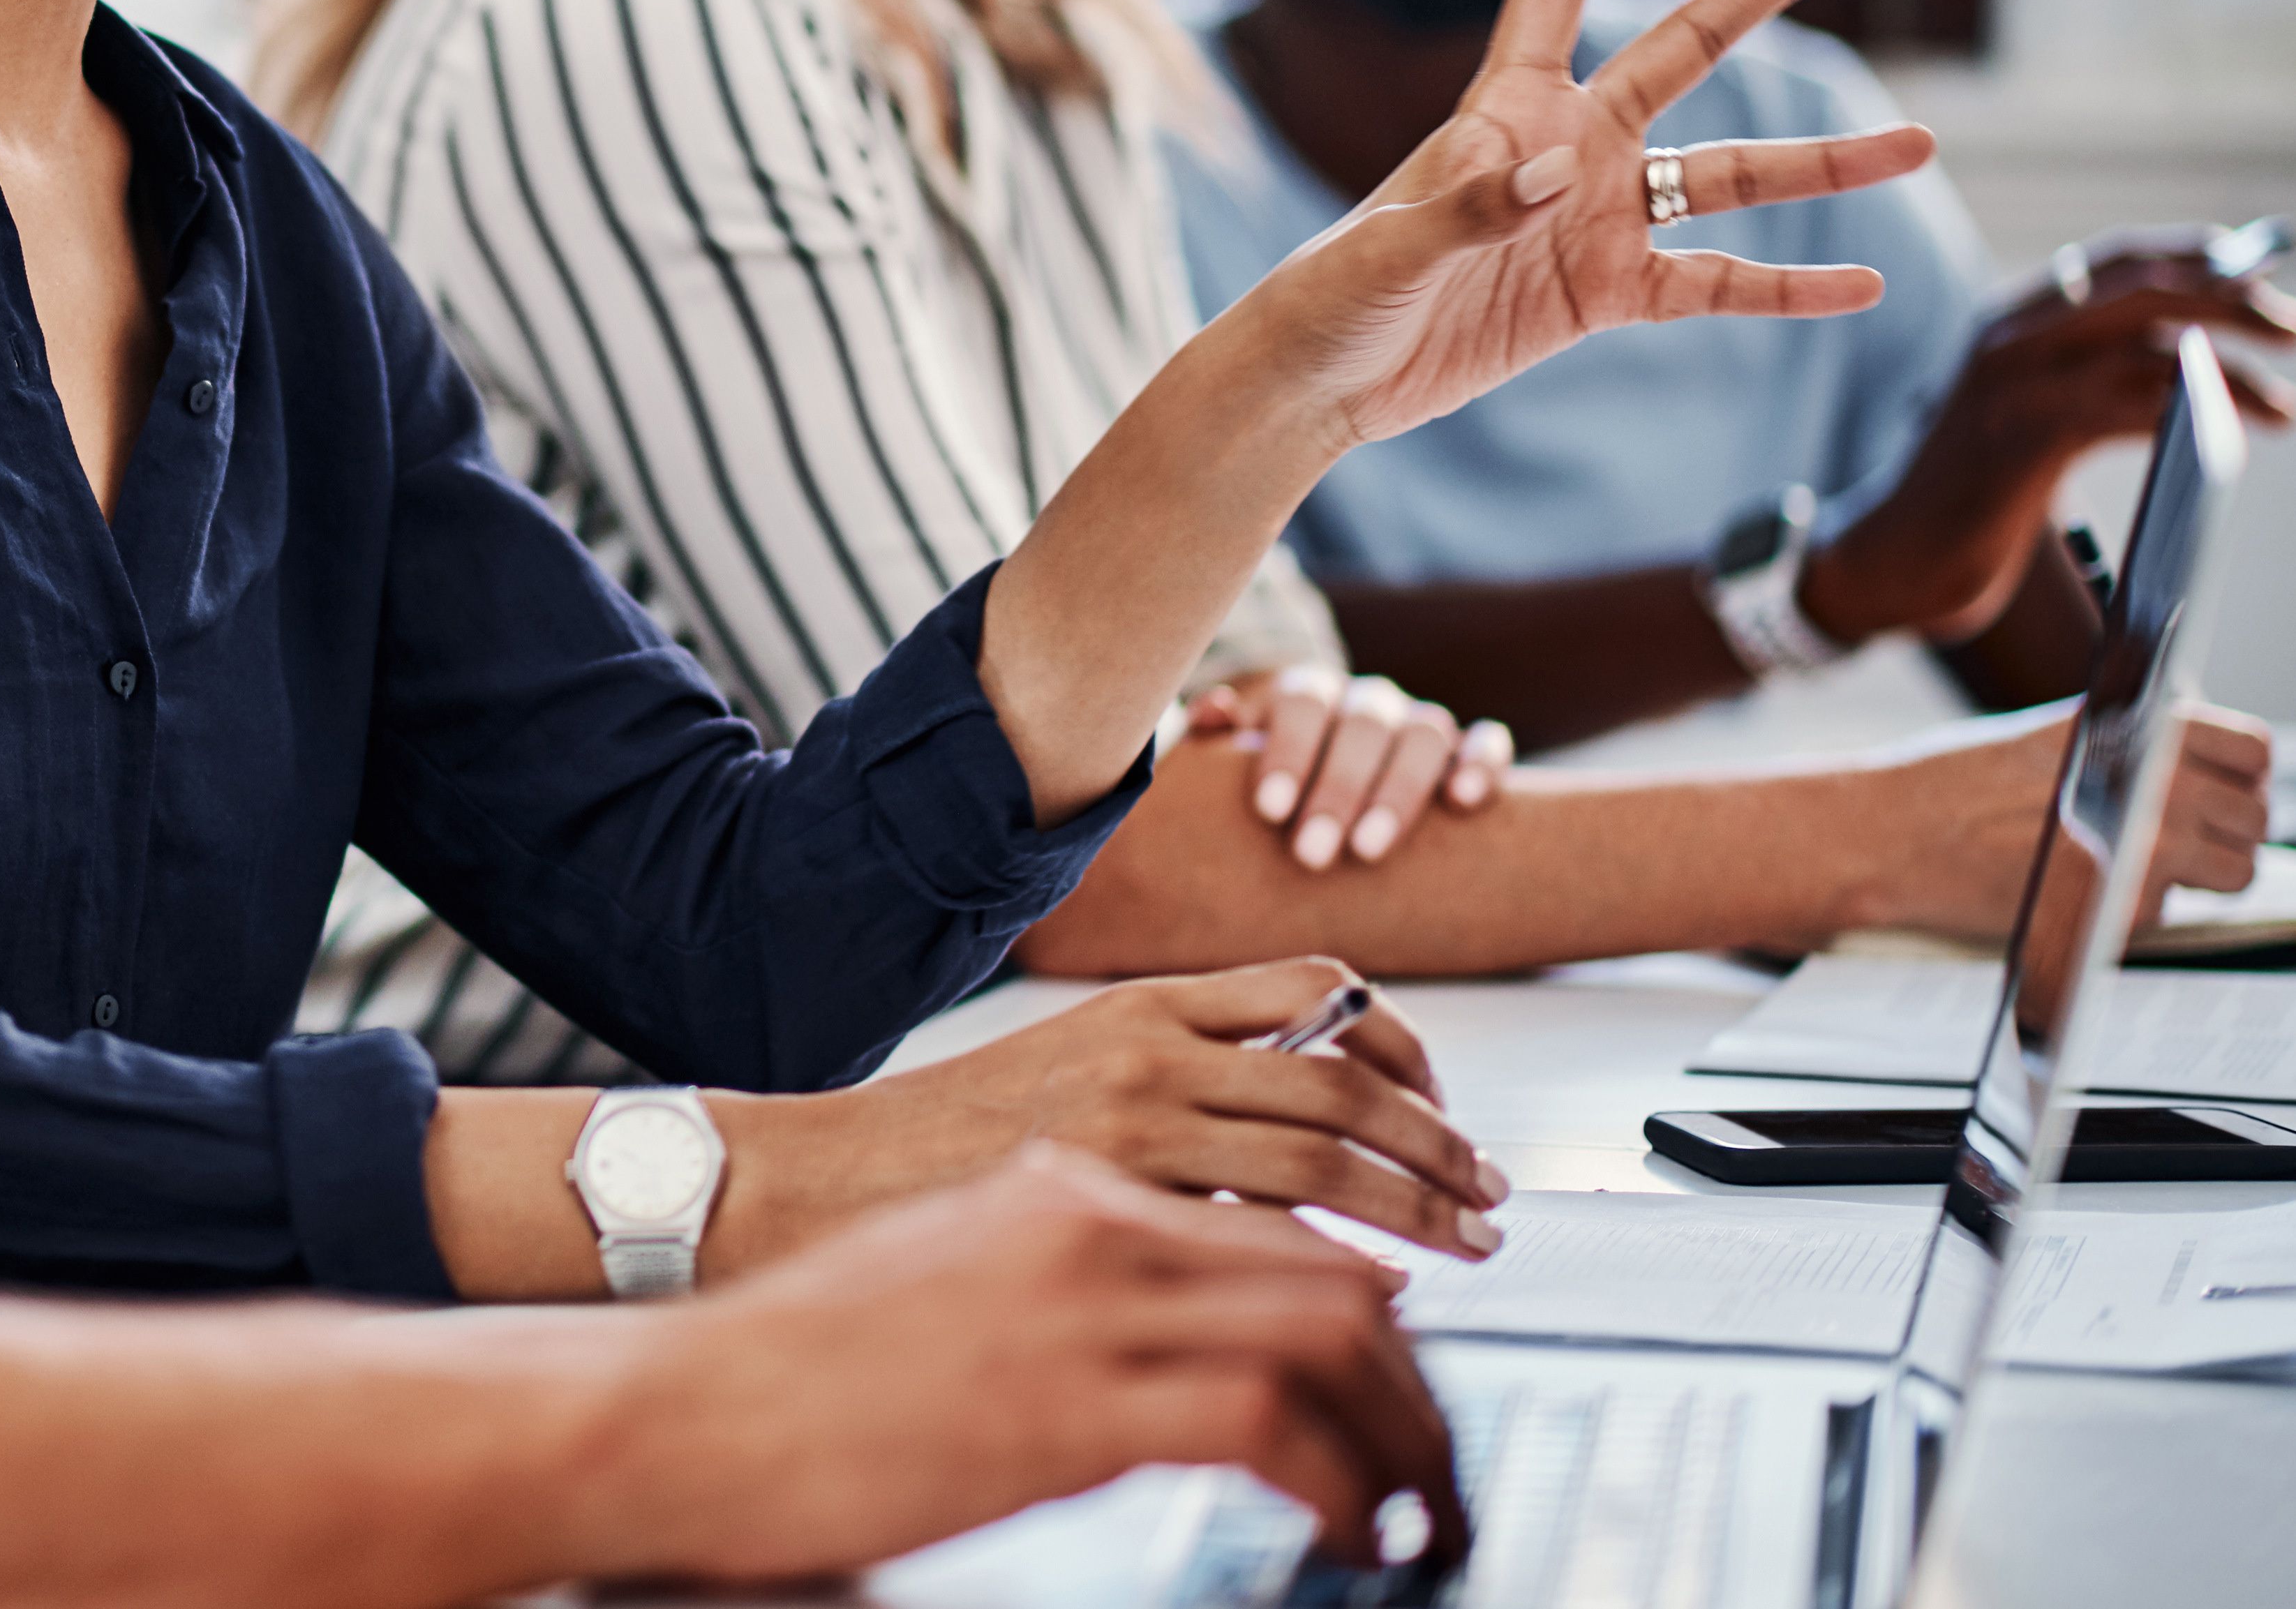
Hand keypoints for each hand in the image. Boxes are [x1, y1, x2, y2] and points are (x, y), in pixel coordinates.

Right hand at [624, 1147, 1465, 1583]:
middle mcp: (1089, 1215)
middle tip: (1447, 1435)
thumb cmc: (799, 1359)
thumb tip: (1173, 1328)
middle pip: (1333, 1250)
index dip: (1380, 1259)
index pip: (1279, 1183)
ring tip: (1429, 1496)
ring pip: (1332, 1326)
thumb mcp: (956, 1273)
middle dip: (1425, 1351)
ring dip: (1411, 1420)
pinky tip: (1351, 1526)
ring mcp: (1079, 1305)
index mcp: (1064, 1183)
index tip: (1420, 1329)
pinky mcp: (1067, 1404)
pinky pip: (1266, 1420)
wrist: (686, 1401)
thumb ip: (1067, 1273)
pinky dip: (1341, 1478)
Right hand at [726, 959, 1507, 1269]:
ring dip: (1422, 1209)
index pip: (1318, 991)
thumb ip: (1158, 1092)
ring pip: (1330, 1159)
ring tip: (1468, 1247)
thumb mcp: (1056, 1082)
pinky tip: (1371, 1307)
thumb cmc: (919, 1159)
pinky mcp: (1116, 1210)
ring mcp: (1133, 1136)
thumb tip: (1256, 1134)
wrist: (809, 1191)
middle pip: (1347, 1081)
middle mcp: (1146, 1057)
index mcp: (1136, 1010)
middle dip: (1440, 1143)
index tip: (1437, 1101)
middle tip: (1488, 1190)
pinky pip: (1268, 1242)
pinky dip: (1341, 1273)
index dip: (1403, 1045)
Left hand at [1195, 665, 1512, 868]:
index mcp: (1309, 694)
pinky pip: (1488, 743)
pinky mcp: (1467, 752)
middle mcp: (1367, 702)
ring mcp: (1420, 724)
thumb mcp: (1230, 769)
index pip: (1302, 702)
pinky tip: (1463, 803)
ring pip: (1425, 735)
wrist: (1325, 807)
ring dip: (1398, 792)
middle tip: (1310, 854)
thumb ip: (1214, 741)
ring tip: (1367, 851)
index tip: (1269, 812)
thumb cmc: (1272, 794)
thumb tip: (1215, 709)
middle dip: (1337, 790)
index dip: (1288, 751)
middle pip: (1362, 725)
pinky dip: (1481, 765)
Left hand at [1233, 0, 1936, 452]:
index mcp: (1503, 106)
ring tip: (1921, 144)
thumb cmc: (1334, 296)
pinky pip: (1717, 286)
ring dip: (1822, 163)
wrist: (1322, 382)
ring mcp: (1594, 219)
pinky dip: (1788, 289)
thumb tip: (1552, 175)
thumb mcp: (1392, 246)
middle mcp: (1566, 147)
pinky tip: (1864, 287)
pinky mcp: (1605, 295)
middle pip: (1682, 53)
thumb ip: (1470, 207)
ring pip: (1730, 175)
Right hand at [1805, 236, 2295, 646]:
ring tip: (2287, 409)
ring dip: (2235, 376)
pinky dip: (2192, 413)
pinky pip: (2127, 404)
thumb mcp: (2038, 422)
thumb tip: (2204, 361)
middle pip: (2144, 287)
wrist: (1892, 561)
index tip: (2259, 273)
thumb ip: (2098, 382)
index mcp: (2010, 321)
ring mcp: (2011, 384)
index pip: (2117, 258)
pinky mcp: (2022, 436)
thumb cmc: (1975, 499)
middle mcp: (2009, 336)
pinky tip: (2235, 436)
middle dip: (2235, 300)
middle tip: (2295, 329)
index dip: (2196, 254)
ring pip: (2148, 347)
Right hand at [1868, 706, 2273, 936]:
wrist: (1890, 836)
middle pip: (2253, 817)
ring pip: (2235, 872)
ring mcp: (2146, 847)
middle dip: (2223, 831)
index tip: (2218, 788)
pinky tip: (2081, 890)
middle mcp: (2154, 781)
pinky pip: (2167, 912)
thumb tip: (2191, 768)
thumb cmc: (1952, 784)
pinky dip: (2133, 910)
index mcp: (2137, 727)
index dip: (2239, 774)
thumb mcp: (2050, 736)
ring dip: (2197, 876)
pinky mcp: (2124, 908)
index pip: (2251, 748)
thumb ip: (2127, 745)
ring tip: (2136, 869)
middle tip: (2175, 837)